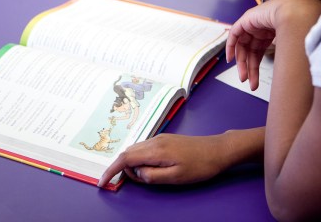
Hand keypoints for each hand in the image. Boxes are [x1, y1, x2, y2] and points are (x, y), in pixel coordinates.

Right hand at [97, 133, 232, 186]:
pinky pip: (144, 148)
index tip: (102, 182)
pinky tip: (147, 168)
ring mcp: (159, 138)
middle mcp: (154, 141)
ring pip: (135, 149)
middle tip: (126, 183)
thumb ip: (152, 176)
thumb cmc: (200, 166)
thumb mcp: (176, 177)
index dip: (111, 170)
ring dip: (130, 163)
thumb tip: (136, 174)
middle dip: (120, 168)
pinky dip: (138, 158)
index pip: (125, 159)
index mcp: (155, 150)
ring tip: (139, 177)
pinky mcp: (165, 139)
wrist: (218, 150)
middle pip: (127, 152)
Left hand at [226, 0, 320, 90]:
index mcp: (268, 34)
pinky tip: (231, 59)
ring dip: (242, 63)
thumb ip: (282, 55)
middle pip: (250, 51)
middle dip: (249, 68)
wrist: (293, 13)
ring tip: (244, 77)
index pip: (258, 52)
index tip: (253, 79)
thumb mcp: (287, 46)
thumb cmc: (296, 27)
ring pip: (242, 47)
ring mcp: (252, 25)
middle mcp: (259, 30)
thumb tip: (284, 71)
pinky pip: (234, 34)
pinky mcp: (245, 20)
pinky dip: (230, 46)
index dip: (254, 65)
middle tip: (249, 82)